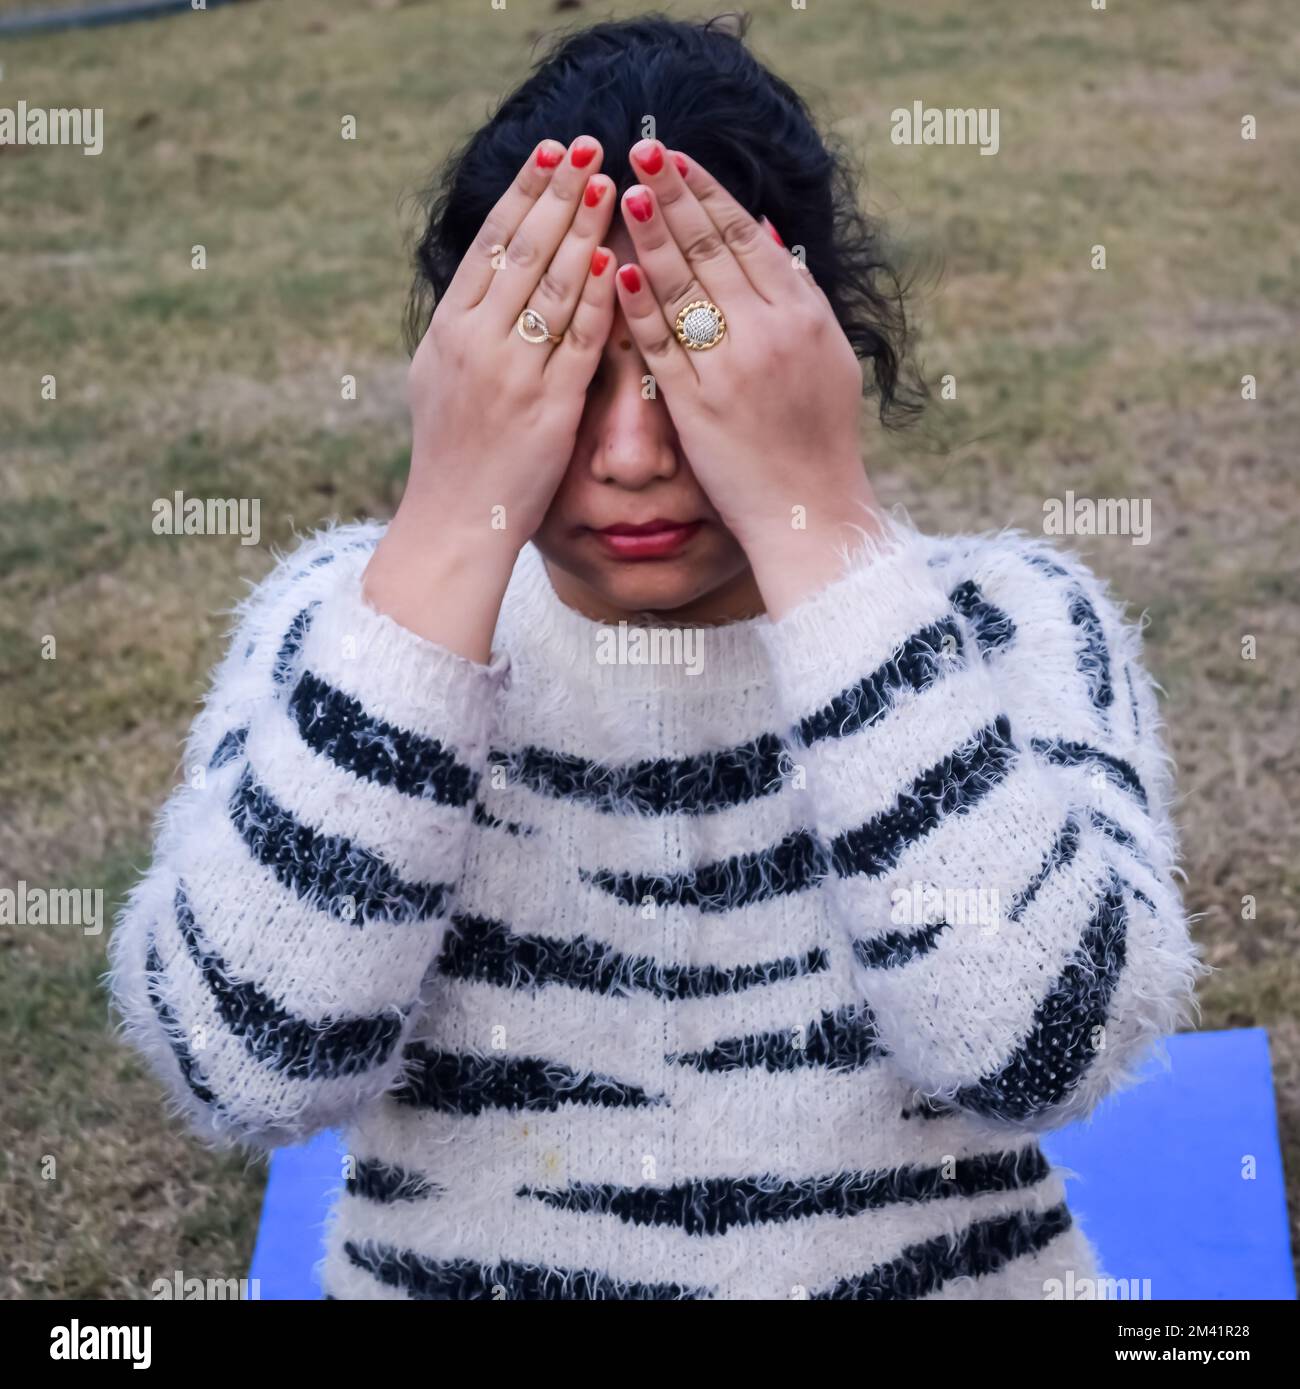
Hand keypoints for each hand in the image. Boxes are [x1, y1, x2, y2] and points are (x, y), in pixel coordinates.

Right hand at [365, 135, 617, 657]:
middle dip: (557, 193)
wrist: (454, 522)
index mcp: (447, 330)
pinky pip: (576, 341)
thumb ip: (466, 330)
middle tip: (589, 146)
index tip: (550, 154)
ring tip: (611, 183)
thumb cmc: (453, 457)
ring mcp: (509, 372)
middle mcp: (474, 341)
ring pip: (549, 284)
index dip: (523, 194)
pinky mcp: (545, 406)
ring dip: (581, 227)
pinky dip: (594, 298)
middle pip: (520, 250)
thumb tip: (487, 284)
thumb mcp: (440, 380)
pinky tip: (613, 260)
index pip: (489, 244)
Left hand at [613, 140, 881, 615]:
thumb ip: (798, 296)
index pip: (746, 236)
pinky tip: (616, 269)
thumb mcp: (828, 357)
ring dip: (650, 234)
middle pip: (712, 248)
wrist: (811, 511)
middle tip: (639, 149)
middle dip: (672, 194)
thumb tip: (771, 235)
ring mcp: (732, 367)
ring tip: (620, 192)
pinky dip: (639, 305)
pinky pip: (661, 345)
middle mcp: (770, 331)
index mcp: (803, 314)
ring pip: (684, 287)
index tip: (676, 158)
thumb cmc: (819, 438)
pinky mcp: (698, 406)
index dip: (708, 192)